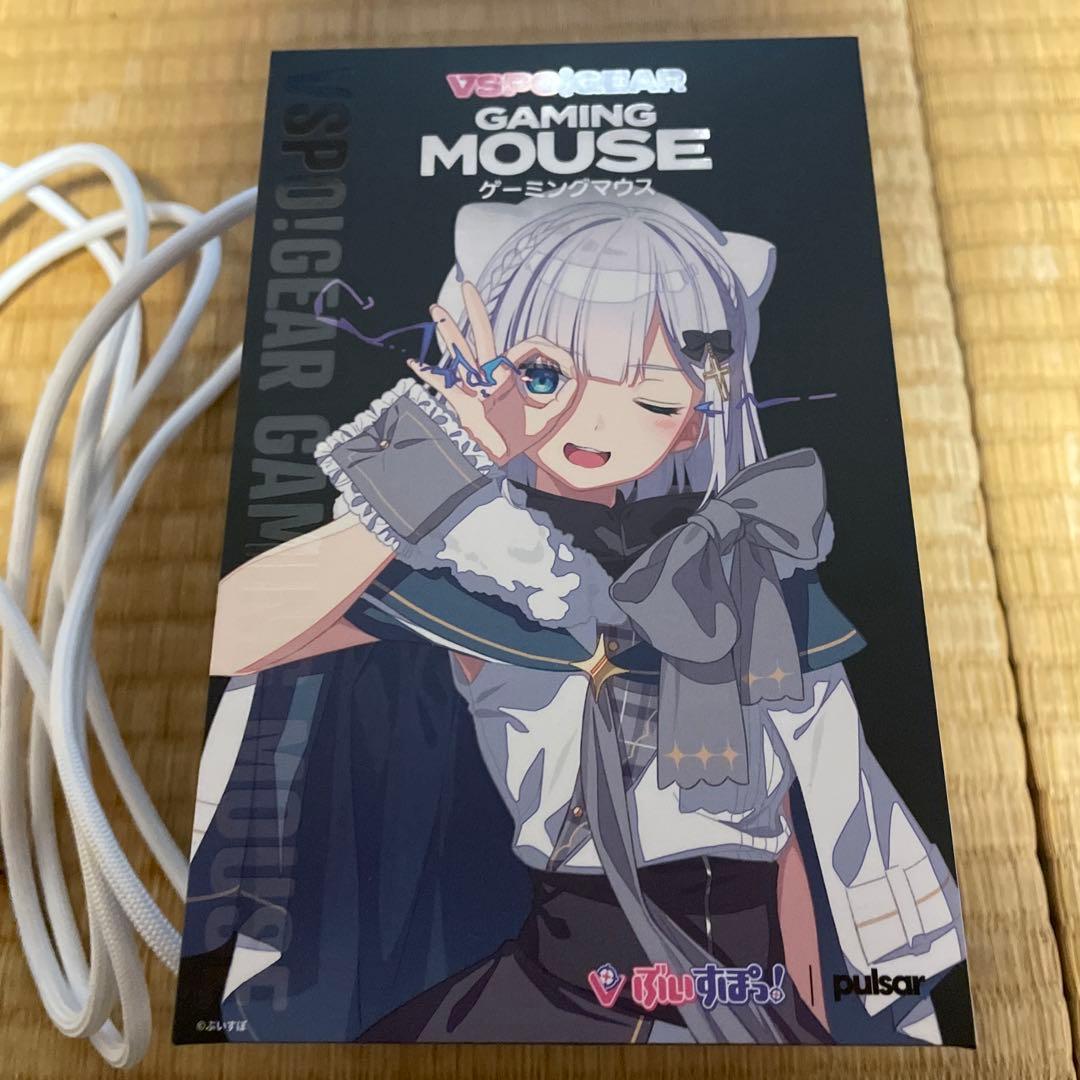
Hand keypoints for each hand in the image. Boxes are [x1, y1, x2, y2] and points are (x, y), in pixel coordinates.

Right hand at [407, 280, 577, 464]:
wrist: (508, 459)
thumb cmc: (523, 436)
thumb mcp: (547, 418)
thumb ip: (561, 401)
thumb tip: (574, 382)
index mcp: (510, 375)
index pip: (525, 348)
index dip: (549, 350)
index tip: (569, 365)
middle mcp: (489, 375)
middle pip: (482, 336)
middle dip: (475, 311)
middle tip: (468, 285)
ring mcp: (474, 387)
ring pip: (460, 354)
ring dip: (449, 333)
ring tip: (436, 310)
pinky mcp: (464, 404)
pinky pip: (444, 386)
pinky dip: (428, 375)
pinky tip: (413, 363)